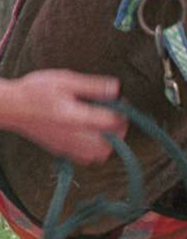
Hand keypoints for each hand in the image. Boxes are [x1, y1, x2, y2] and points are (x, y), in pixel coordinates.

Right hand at [2, 70, 127, 164]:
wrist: (10, 106)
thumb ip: (93, 86)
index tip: (121, 103)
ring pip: (99, 155)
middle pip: (110, 144)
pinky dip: (95, 149)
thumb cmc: (35, 91)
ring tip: (106, 125)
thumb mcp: (66, 80)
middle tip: (116, 115)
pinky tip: (91, 134)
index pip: (112, 123)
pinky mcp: (60, 150)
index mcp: (76, 118)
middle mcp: (73, 137)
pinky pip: (85, 158)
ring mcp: (66, 146)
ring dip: (109, 141)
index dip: (123, 113)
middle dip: (119, 130)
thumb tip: (116, 88)